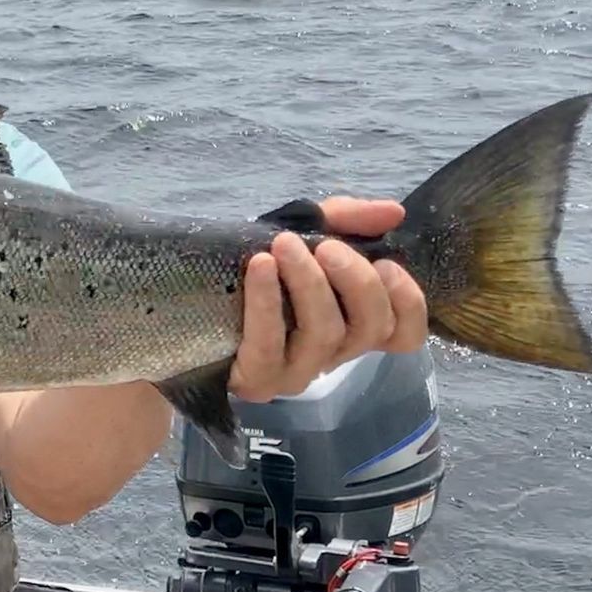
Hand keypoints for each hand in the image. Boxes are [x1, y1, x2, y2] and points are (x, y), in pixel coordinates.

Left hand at [228, 196, 428, 402]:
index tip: (386, 264)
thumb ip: (348, 220)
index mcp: (352, 324)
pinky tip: (260, 266)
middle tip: (326, 247)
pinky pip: (270, 344)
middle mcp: (333, 354)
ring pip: (324, 334)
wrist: (183, 303)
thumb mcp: (303, 232)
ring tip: (284, 244)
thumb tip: (394, 211)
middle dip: (356, 280)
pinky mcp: (257, 380)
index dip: (408, 303)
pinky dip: (267, 301)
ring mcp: (296, 372)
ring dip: (309, 283)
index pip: (405, 335)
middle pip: (370, 327)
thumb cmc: (256, 269)